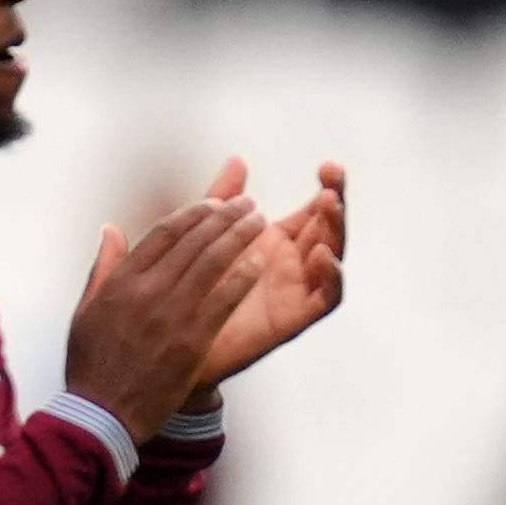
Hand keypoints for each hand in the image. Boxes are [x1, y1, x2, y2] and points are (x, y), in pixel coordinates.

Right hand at [63, 192, 267, 443]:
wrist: (102, 414)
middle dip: (223, 216)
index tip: (212, 203)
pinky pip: (224, 299)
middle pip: (192, 241)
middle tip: (246, 204)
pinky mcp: (193, 340)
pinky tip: (259, 260)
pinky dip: (243, 276)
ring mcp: (171, 315)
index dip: (191, 214)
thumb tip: (111, 230)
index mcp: (120, 282)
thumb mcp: (85, 311)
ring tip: (258, 220)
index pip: (162, 234)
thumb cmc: (91, 365)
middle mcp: (146, 292)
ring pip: (212, 263)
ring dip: (238, 237)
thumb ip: (103, 268)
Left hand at [192, 158, 346, 389]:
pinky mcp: (293, 318)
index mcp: (277, 242)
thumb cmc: (189, 290)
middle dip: (336, 203)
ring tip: (330, 206)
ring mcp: (296, 290)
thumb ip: (222, 199)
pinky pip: (325, 298)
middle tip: (332, 183)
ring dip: (336, 232)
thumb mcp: (206, 236)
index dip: (328, 188)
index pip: (313, 211)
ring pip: (332, 257)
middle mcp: (292, 264)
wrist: (169, 345)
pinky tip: (323, 256)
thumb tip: (238, 159)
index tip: (328, 166)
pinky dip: (332, 277)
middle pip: (329, 229)